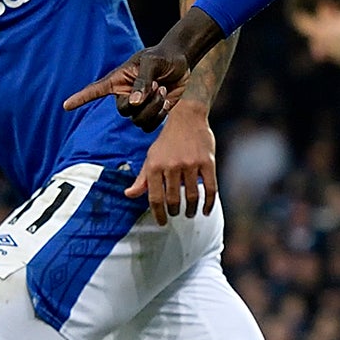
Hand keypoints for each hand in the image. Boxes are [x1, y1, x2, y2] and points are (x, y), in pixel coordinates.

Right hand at [65, 44, 192, 131]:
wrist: (180, 62)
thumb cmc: (162, 57)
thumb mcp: (152, 62)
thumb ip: (142, 81)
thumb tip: (133, 103)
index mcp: (118, 80)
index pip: (95, 90)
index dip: (81, 98)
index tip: (66, 105)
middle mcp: (124, 95)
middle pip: (123, 111)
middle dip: (144, 101)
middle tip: (158, 84)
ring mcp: (137, 106)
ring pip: (138, 121)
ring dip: (154, 107)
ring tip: (164, 90)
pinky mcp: (151, 113)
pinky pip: (149, 126)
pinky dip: (160, 115)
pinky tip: (167, 101)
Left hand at [128, 103, 215, 224]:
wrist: (187, 118)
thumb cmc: (167, 140)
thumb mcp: (151, 157)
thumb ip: (142, 178)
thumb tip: (129, 195)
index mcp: (155, 166)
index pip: (155, 198)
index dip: (158, 214)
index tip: (162, 222)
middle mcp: (172, 165)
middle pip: (174, 199)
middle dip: (174, 211)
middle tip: (176, 215)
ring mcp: (191, 164)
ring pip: (192, 195)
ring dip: (191, 209)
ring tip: (190, 213)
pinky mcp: (208, 162)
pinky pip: (210, 188)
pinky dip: (208, 203)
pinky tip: (205, 210)